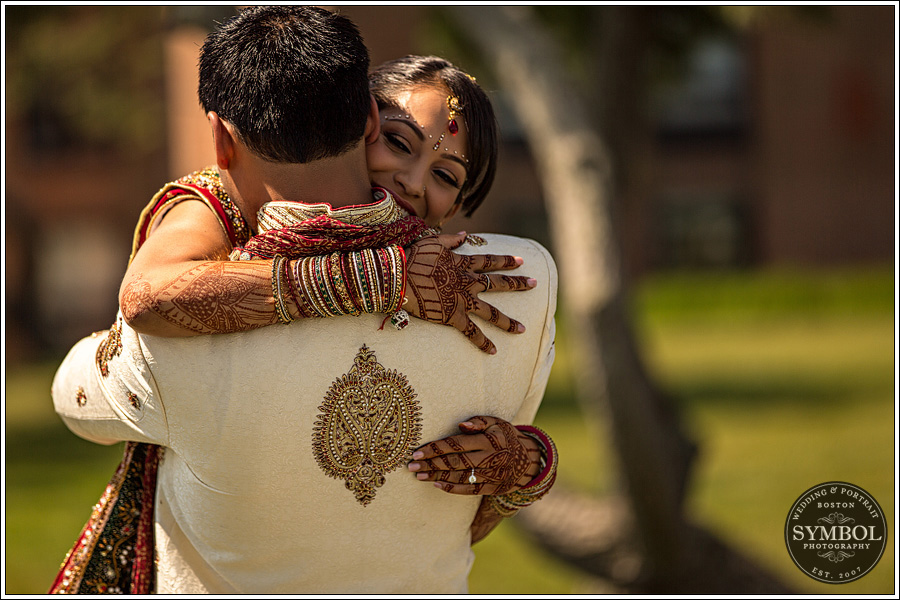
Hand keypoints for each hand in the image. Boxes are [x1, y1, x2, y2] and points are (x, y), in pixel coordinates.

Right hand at [404, 233, 535, 353]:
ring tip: (522, 329)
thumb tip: (466, 235)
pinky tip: (493, 351)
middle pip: (498, 283)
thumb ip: (452, 239)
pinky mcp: (454, 317)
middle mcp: (468, 282)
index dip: (507, 261)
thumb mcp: (433, 241)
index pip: (490, 261)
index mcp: (464, 264)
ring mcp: (463, 300)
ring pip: (491, 313)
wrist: (400, 277)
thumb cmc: (413, 257)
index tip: (522, 261)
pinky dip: (483, 342)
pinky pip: (472, 332)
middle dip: (518, 284)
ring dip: (508, 322)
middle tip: (535, 284)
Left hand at [407, 415, 541, 494]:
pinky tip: (437, 484)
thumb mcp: (498, 422)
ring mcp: (491, 475)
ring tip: (419, 476)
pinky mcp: (492, 488)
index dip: (435, 449)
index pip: (456, 444)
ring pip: (460, 477)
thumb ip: (479, 421)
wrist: (530, 460)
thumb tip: (461, 426)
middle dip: (431, 464)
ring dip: (437, 476)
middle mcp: (489, 458)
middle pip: (455, 462)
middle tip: (411, 467)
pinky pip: (470, 490)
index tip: (417, 453)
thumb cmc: (507, 436)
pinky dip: (452, 488)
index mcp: (488, 440)